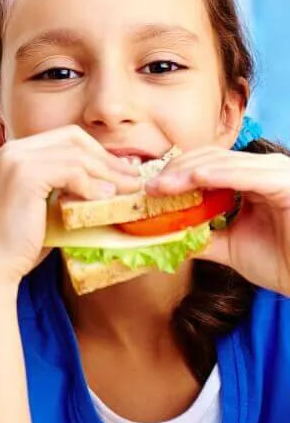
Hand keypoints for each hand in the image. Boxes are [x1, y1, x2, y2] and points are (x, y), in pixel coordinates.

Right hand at [0, 126, 140, 291]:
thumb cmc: (18, 243)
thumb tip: (110, 182)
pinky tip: (105, 198)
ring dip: (108, 173)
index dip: (98, 152)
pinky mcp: (24, 176)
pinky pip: (72, 172)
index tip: (122, 171)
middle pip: (73, 138)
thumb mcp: (45, 206)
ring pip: (76, 155)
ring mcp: (17, 160)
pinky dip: (93, 185)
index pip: (65, 138)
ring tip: (128, 190)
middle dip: (107, 158)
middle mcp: (13, 150)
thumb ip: (67, 188)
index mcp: (15, 153)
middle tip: (133, 178)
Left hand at [148, 146, 289, 294]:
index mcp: (251, 180)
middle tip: (148, 188)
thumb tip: (160, 234)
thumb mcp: (228, 247)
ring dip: (188, 173)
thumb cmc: (281, 263)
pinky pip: (248, 174)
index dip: (175, 174)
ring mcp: (277, 173)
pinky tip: (195, 179)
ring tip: (160, 186)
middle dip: (175, 171)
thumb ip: (199, 236)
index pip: (206, 165)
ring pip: (224, 162)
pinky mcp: (285, 183)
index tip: (147, 190)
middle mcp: (264, 171)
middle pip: (210, 159)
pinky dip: (220, 175)